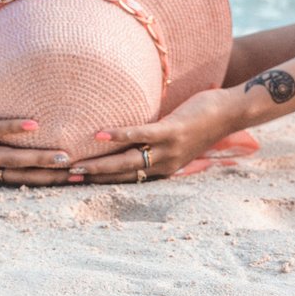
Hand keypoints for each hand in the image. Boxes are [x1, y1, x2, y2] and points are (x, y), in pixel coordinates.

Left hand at [0, 101, 75, 185]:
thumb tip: (22, 132)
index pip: (22, 181)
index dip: (48, 181)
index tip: (77, 178)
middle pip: (22, 176)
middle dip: (51, 176)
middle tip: (80, 173)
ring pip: (11, 159)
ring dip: (39, 159)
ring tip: (64, 157)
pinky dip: (13, 128)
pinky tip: (33, 125)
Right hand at [67, 87, 236, 183]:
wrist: (231, 112)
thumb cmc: (200, 121)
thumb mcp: (173, 138)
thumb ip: (151, 140)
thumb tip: (126, 135)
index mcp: (161, 168)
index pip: (125, 180)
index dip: (99, 183)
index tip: (72, 183)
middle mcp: (163, 165)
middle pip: (121, 175)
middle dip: (91, 178)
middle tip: (62, 179)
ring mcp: (167, 149)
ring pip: (127, 161)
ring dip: (99, 163)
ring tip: (74, 163)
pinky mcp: (172, 131)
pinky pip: (141, 134)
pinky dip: (120, 136)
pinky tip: (100, 135)